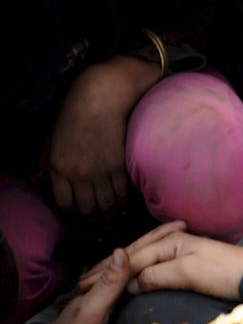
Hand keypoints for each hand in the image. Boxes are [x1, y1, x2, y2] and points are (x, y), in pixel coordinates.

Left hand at [34, 222, 186, 323]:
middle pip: (148, 261)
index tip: (181, 226)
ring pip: (151, 278)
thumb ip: (109, 282)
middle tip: (192, 234)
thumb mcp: (92, 307)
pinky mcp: (130, 318)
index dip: (158, 238)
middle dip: (168, 246)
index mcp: (110, 278)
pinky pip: (153, 299)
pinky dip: (166, 290)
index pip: (138, 251)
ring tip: (193, 257)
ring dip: (170, 266)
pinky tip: (181, 289)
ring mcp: (125, 301)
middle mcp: (119, 286)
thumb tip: (123, 250)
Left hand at [49, 56, 160, 213]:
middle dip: (93, 220)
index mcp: (59, 166)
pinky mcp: (120, 168)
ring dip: (111, 217)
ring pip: (106, 205)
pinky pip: (122, 194)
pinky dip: (124, 204)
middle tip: (99, 225)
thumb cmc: (74, 113)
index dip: (72, 213)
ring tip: (114, 221)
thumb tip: (37, 179)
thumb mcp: (52, 137)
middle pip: (87, 208)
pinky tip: (125, 209)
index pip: (64, 203)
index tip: (79, 216)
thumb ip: (45, 160)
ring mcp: (101, 172)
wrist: (101, 98)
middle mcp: (79, 174)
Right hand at [80, 228, 242, 300]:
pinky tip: (133, 278)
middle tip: (82, 285)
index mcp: (169, 243)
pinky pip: (156, 266)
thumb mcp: (187, 273)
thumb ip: (156, 275)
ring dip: (121, 271)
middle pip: (134, 257)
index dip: (107, 275)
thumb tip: (130, 283)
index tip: (84, 289)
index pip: (131, 260)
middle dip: (108, 270)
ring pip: (143, 261)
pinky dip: (139, 272)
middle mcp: (173, 243)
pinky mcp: (190, 265)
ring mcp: (182, 253)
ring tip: (99, 280)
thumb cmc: (224, 273)